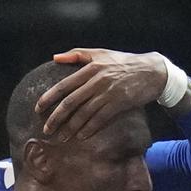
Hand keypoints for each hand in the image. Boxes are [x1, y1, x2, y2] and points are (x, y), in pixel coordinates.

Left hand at [36, 48, 169, 140]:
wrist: (152, 71)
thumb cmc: (124, 62)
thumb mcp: (100, 53)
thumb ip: (77, 54)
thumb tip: (55, 57)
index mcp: (90, 68)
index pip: (63, 86)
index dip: (48, 98)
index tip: (38, 109)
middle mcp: (96, 81)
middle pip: (70, 103)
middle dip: (56, 118)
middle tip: (46, 129)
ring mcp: (108, 93)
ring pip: (84, 114)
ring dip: (71, 128)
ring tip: (62, 138)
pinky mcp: (119, 103)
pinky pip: (100, 120)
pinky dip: (89, 129)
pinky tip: (81, 137)